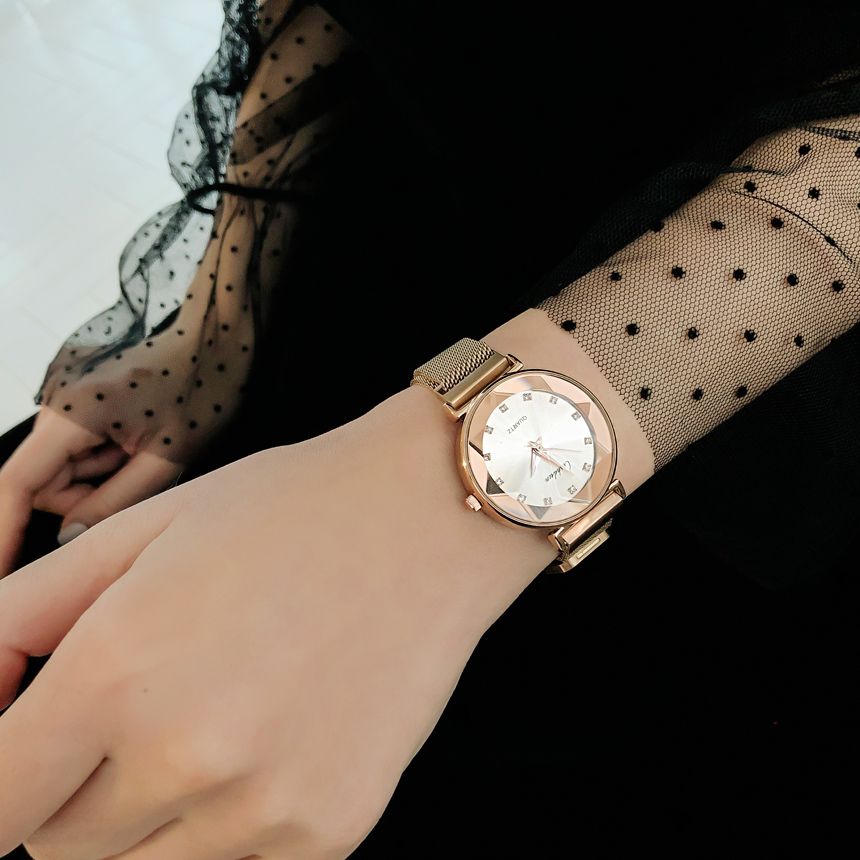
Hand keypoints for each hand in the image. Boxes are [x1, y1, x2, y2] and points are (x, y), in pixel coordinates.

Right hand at [0, 303, 251, 576]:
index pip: (16, 486)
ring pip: (67, 465)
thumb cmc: (204, 383)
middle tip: (142, 475)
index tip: (1, 579)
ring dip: (103, 474)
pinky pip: (81, 443)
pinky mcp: (83, 391)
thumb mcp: (167, 455)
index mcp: (71, 414)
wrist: (220, 328)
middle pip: (45, 479)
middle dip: (87, 495)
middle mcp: (56, 401)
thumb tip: (68, 537)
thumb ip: (114, 502)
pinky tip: (144, 438)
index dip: (2, 535)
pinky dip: (108, 455)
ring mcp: (67, 394)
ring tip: (151, 447)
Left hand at [0, 384, 553, 858]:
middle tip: (135, 706)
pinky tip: (269, 737)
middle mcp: (186, 757)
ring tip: (211, 715)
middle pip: (57, 845)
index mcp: (117, 672)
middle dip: (68, 788)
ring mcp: (265, 808)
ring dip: (148, 812)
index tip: (23, 761)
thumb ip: (23, 618)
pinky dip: (227, 821)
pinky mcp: (329, 832)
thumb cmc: (291, 512)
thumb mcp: (141, 533)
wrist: (427, 520)